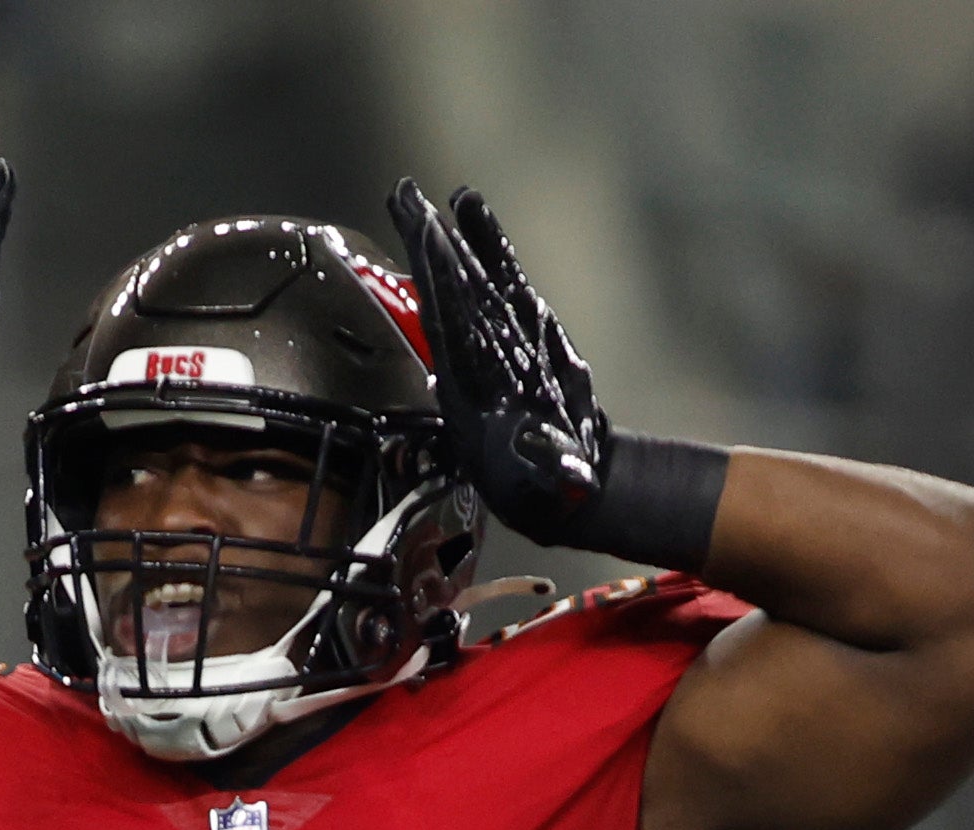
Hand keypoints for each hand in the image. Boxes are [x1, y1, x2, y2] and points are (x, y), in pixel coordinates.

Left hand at [380, 177, 728, 562]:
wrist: (562, 481)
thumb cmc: (551, 491)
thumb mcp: (555, 488)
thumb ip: (558, 473)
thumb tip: (570, 470)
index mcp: (474, 394)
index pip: (451, 329)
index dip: (439, 287)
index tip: (425, 247)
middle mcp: (477, 359)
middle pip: (448, 292)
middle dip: (426, 246)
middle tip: (403, 196)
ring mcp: (497, 337)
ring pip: (469, 278)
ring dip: (448, 236)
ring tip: (427, 193)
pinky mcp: (522, 325)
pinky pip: (500, 276)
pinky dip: (486, 242)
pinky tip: (468, 204)